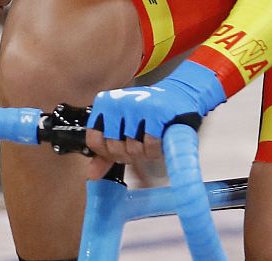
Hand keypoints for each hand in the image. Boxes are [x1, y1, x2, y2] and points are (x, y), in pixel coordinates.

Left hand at [85, 61, 225, 175]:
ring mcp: (136, 106)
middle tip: (139, 147)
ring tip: (150, 142)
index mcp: (105, 103)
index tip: (120, 150)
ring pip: (132, 148)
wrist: (180, 96)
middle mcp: (117, 102)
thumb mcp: (123, 130)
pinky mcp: (156, 112)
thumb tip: (92, 174)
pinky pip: (151, 144)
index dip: (108, 153)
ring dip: (144, 153)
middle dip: (129, 155)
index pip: (94, 140)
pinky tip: (159, 140)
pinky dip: (156, 149)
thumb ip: (105, 152)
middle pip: (114, 148)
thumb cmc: (149, 114)